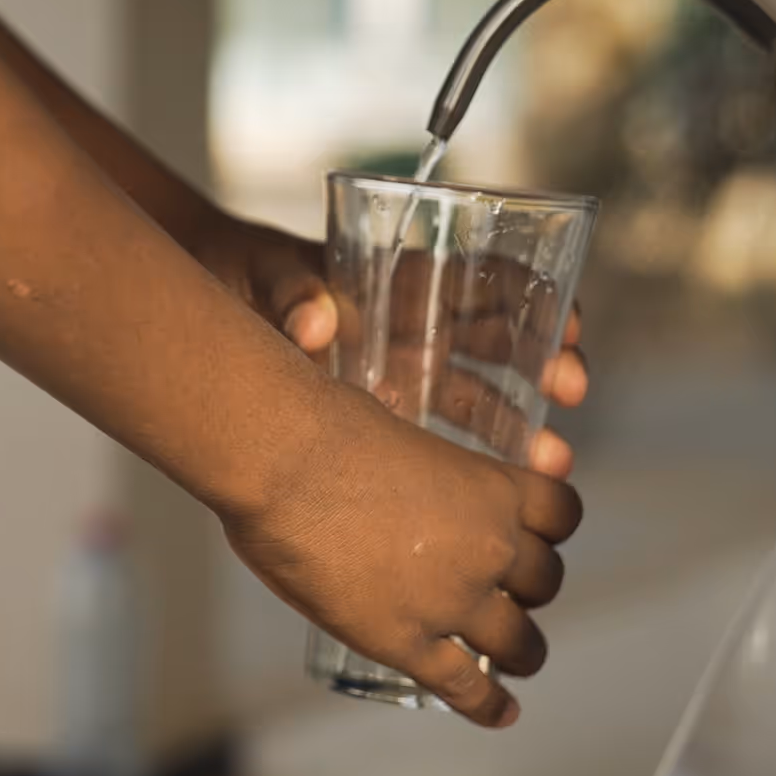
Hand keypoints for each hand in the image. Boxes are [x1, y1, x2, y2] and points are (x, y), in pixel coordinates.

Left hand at [189, 216, 589, 476]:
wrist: (204, 316)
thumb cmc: (245, 278)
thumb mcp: (269, 278)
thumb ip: (293, 295)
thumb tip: (315, 324)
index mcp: (405, 282)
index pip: (489, 279)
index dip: (535, 296)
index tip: (565, 321)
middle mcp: (420, 329)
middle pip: (503, 344)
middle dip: (548, 363)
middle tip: (571, 388)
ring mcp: (407, 375)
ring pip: (485, 399)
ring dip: (525, 427)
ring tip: (552, 460)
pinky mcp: (386, 417)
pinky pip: (444, 441)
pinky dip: (478, 465)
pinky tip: (505, 497)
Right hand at [224, 389, 582, 726]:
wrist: (279, 460)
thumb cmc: (323, 428)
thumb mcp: (398, 430)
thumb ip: (413, 465)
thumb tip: (389, 477)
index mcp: (492, 488)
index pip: (561, 513)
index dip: (551, 527)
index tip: (536, 532)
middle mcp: (489, 548)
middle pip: (545, 581)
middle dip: (531, 587)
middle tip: (508, 591)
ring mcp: (451, 601)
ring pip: (519, 643)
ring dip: (523, 651)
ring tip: (516, 658)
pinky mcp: (406, 642)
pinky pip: (464, 685)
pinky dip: (488, 705)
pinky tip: (500, 713)